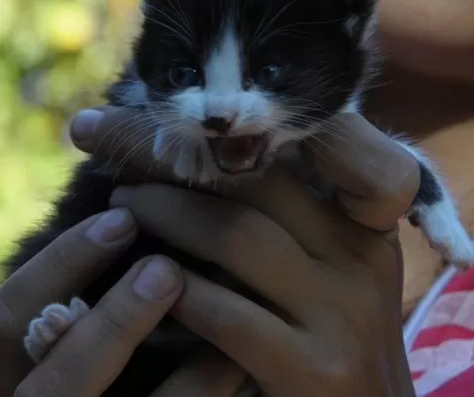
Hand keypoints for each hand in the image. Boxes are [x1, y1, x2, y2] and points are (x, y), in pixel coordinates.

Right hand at [0, 207, 247, 396]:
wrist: (136, 394)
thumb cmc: (107, 358)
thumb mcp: (84, 318)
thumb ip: (90, 279)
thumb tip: (135, 187)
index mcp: (18, 369)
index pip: (5, 318)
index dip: (59, 266)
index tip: (122, 217)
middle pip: (48, 383)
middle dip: (110, 322)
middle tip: (166, 267)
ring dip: (168, 368)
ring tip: (221, 315)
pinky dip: (201, 390)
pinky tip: (238, 358)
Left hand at [71, 107, 418, 396]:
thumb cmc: (329, 336)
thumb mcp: (328, 267)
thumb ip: (289, 213)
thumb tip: (209, 148)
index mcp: (368, 221)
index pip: (319, 138)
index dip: (247, 115)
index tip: (174, 103)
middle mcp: (362, 255)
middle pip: (258, 177)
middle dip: (172, 150)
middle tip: (105, 132)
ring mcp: (343, 312)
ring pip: (238, 234)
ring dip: (165, 211)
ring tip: (119, 200)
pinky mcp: (313, 369)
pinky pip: (225, 313)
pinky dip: (174, 289)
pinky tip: (141, 279)